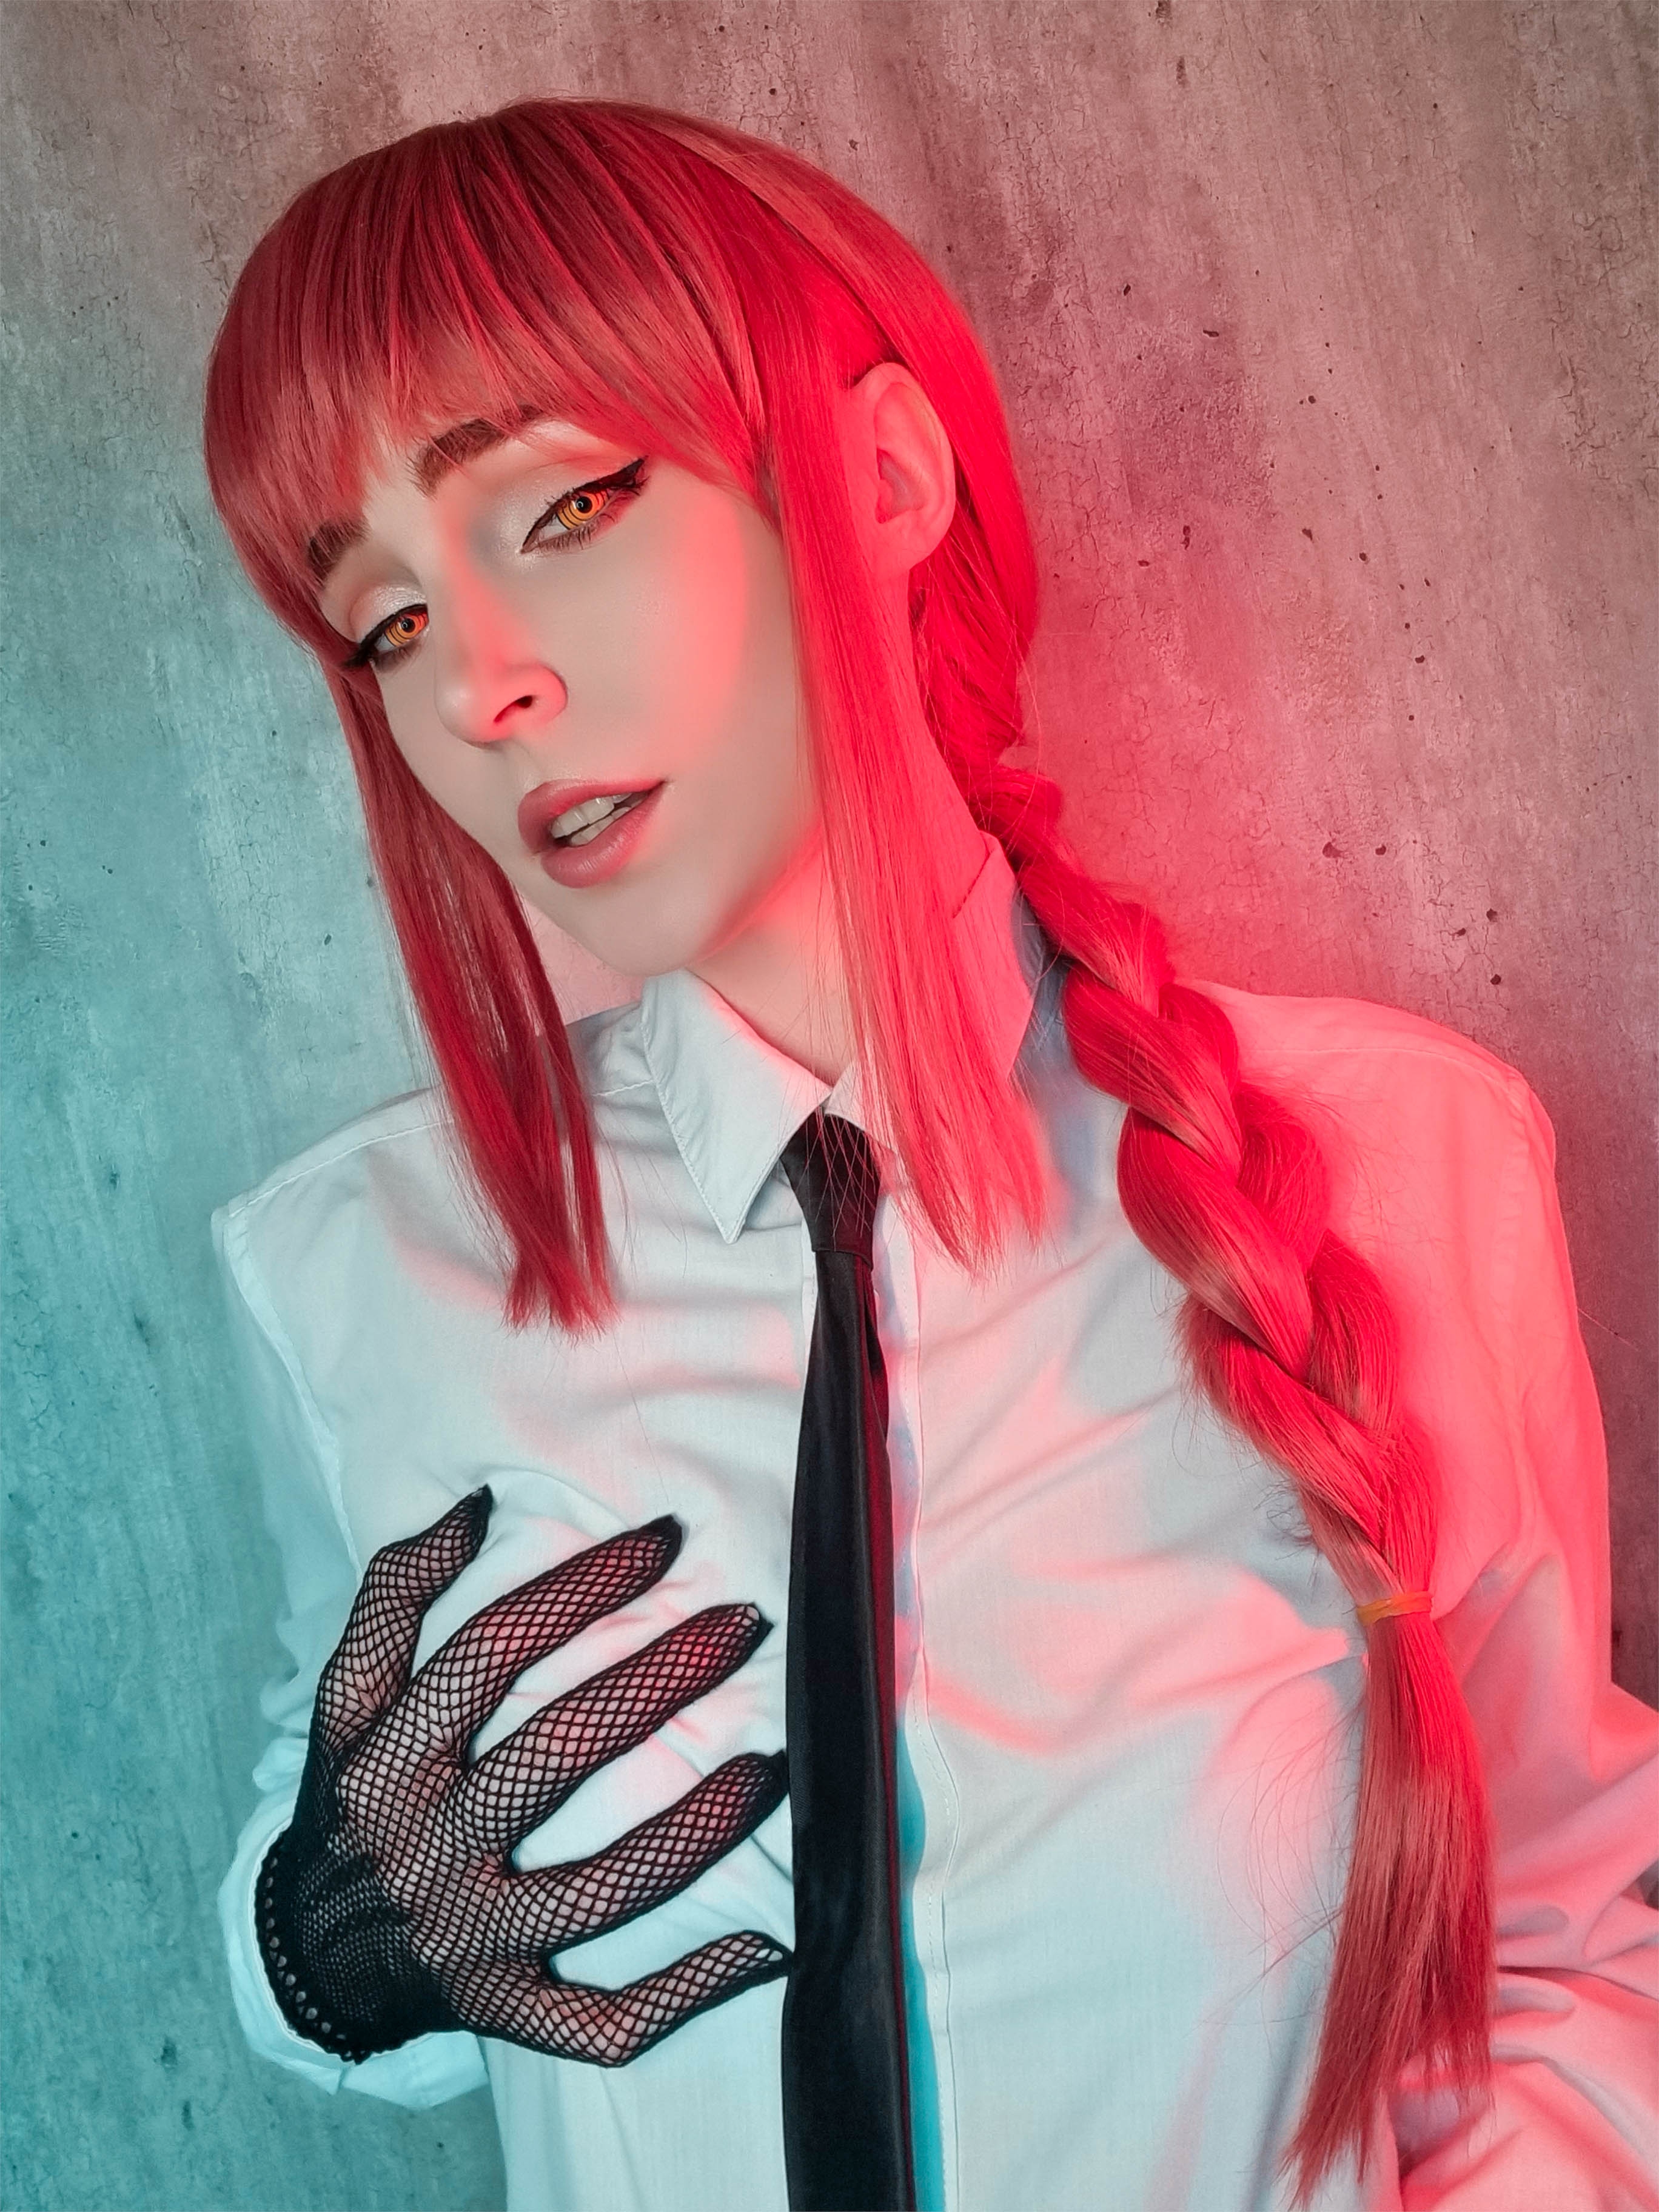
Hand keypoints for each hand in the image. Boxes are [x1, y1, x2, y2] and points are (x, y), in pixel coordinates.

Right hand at [256, 1488, 788, 2066]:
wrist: (310, 1956)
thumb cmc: (357, 1797)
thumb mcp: (346, 1697)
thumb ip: (395, 1592)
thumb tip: (475, 1503)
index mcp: (381, 1760)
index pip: (488, 1653)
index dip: (580, 1586)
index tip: (664, 1539)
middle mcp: (420, 1850)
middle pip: (559, 1752)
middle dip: (664, 1678)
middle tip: (748, 1623)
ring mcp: (467, 1941)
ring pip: (602, 1887)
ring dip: (700, 1824)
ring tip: (776, 1761)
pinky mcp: (506, 2013)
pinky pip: (607, 2022)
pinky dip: (691, 1990)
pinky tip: (770, 1945)